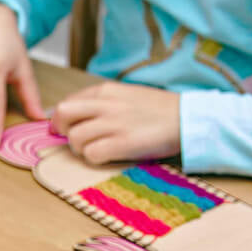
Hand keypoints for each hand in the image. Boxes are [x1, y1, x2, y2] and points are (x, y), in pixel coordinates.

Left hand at [50, 81, 180, 163]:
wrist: (189, 119)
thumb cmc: (159, 111)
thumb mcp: (126, 96)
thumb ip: (101, 103)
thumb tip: (75, 117)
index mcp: (106, 91)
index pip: (67, 102)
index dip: (62, 119)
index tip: (67, 129)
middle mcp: (106, 104)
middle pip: (63, 114)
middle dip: (62, 130)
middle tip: (75, 141)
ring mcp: (114, 124)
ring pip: (75, 138)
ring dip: (81, 149)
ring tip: (97, 150)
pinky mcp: (123, 143)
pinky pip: (92, 154)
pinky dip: (95, 159)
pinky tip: (108, 157)